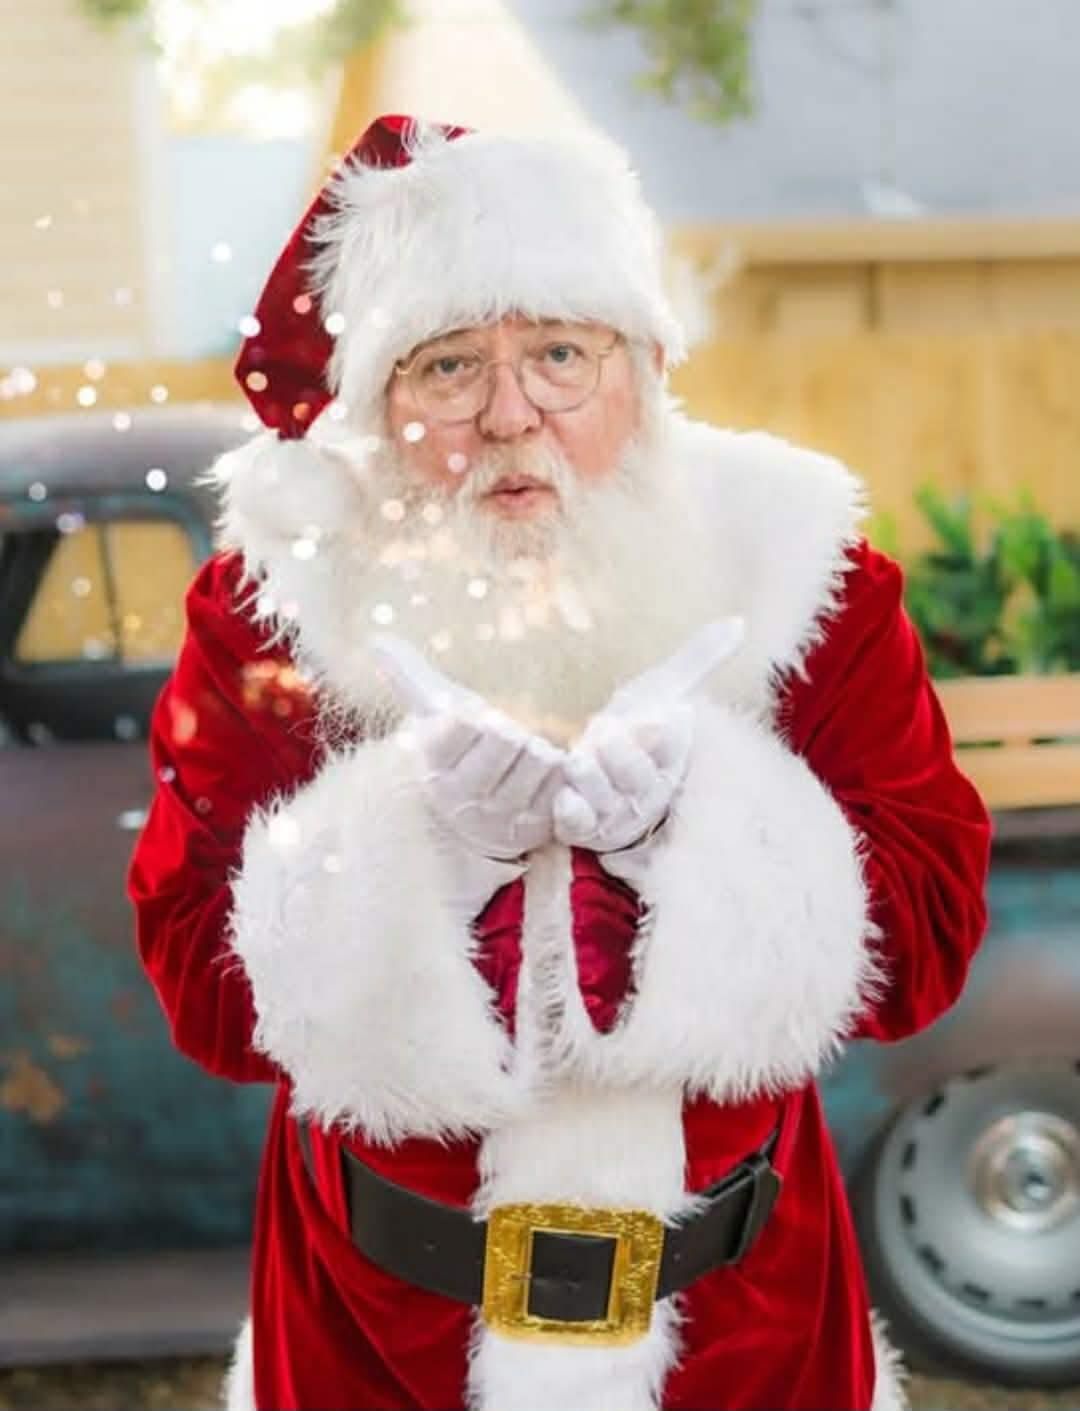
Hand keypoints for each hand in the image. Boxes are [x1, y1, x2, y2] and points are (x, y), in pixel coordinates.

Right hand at [370, 633, 565, 859]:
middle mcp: (462, 798)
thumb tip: (375, 639)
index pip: (461, 724)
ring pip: (538, 760)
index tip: (473, 720)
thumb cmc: (459, 747)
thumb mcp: (432, 711)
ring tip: (528, 755)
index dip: (474, 715)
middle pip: (505, 740)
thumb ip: (407, 676)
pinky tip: (547, 772)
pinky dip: (561, 771)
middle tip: (508, 737)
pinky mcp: (534, 829)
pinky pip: (561, 785)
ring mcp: (499, 818)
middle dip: (510, 730)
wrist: (478, 810)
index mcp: (433, 765)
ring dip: (539, 750)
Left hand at [552, 617, 745, 855]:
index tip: (673, 713)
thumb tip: (739, 621)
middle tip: (608, 733)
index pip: (676, 750)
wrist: (594, 766)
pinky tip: (564, 800)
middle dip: (626, 758)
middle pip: (640, 780)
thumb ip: (698, 658)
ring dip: (593, 781)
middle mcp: (645, 791)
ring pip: (606, 802)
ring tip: (578, 760)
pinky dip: (571, 815)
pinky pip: (576, 826)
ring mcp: (612, 812)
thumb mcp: (663, 689)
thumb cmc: (634, 724)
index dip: (672, 737)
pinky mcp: (580, 825)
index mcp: (670, 760)